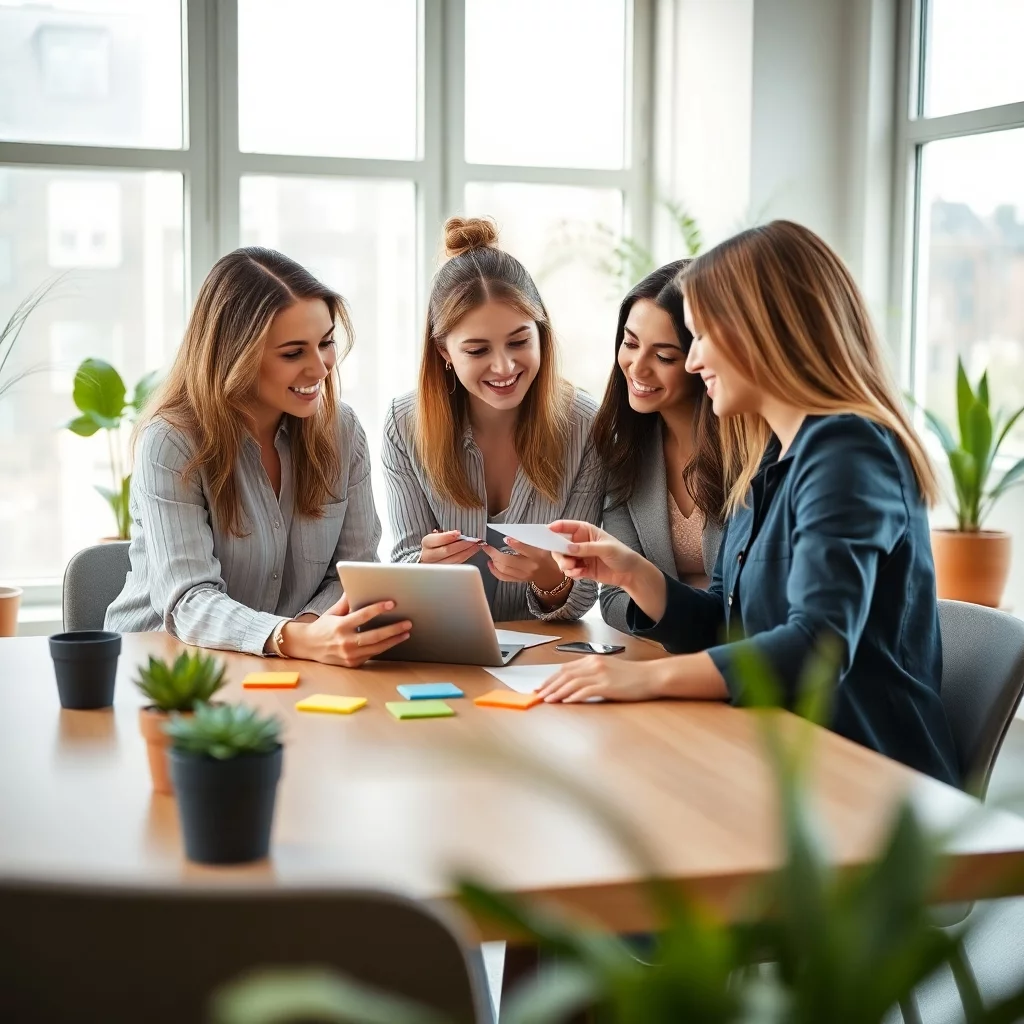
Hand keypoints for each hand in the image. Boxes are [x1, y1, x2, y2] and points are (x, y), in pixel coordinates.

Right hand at [282, 594, 410, 667]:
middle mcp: (345, 642)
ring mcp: (349, 655)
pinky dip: (384, 647)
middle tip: (408, 622)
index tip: (392, 603)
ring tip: (406, 632)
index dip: (378, 609)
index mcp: (340, 626)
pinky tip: (394, 640)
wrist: (307, 647)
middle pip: (374, 636)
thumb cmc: (323, 626)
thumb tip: (356, 585)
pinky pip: (372, 655)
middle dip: (393, 629)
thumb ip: (346, 601)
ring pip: (376, 648)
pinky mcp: (352, 664)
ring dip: (393, 640)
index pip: (362, 616)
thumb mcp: (332, 612)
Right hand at [420, 529, 482, 564]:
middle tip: (473, 539)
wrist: (429, 555)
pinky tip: (472, 550)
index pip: (437, 540)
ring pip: (454, 558)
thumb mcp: (437, 534)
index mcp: (427, 542)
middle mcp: (429, 555)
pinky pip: (458, 563)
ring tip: (476, 544)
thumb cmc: (435, 542)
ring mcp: (437, 565)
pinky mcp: (445, 570)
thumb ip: (446, 534)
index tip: (459, 533)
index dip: (448, 536)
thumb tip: (459, 533)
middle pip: (447, 550)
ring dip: (468, 550)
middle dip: (462, 544)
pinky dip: (466, 556)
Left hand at [482, 537, 563, 588]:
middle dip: (494, 553)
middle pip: (508, 561)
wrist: (550, 574)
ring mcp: (523, 575)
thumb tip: (509, 536)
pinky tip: (490, 563)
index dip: (513, 543)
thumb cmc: (545, 556)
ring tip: (489, 552)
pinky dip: (494, 570)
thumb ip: (527, 540)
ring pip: (503, 569)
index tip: (504, 537)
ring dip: (493, 560)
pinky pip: (503, 577)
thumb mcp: (542, 545)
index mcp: (537, 555)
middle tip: (486, 546)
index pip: (523, 548)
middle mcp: (529, 567)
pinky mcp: (519, 580)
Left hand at [537, 657, 662, 702]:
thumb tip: (574, 683)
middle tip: (538, 695)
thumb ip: (592, 673)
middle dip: (550, 685)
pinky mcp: (607, 685)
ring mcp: (600, 674)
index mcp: (593, 659)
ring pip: (572, 682)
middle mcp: (594, 664)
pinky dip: (573, 696)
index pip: (565, 668)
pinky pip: (585, 691)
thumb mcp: (609, 669)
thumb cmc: (632, 676)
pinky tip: (566, 702)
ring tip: (548, 700)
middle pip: (565, 675)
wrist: (651, 676)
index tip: (542, 686)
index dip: (551, 678)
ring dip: (557, 692)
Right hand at [548, 520, 642, 588]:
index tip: (546, 532)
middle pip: (560, 545)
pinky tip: (581, 574)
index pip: (566, 527)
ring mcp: (580, 556)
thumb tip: (568, 548)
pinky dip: (572, 573)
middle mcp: (580, 543)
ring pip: (562, 559)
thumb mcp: (605, 549)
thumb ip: (586, 548)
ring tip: (576, 570)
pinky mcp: (581, 569)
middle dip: (560, 554)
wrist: (630, 573)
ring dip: (565, 565)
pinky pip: (569, 570)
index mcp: (586, 531)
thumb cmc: (621, 554)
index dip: (555, 528)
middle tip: (566, 563)